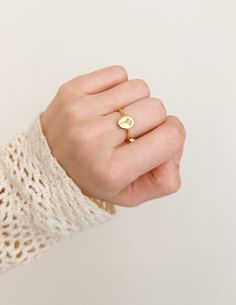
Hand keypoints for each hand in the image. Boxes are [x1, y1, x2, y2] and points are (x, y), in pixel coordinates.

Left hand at [40, 65, 185, 206]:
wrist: (48, 163)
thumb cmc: (92, 177)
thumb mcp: (131, 194)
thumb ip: (165, 180)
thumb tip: (173, 150)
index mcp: (113, 169)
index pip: (170, 136)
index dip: (171, 136)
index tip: (155, 141)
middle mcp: (94, 138)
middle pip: (156, 108)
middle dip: (152, 121)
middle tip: (131, 133)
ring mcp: (81, 111)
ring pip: (139, 88)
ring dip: (135, 103)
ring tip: (117, 119)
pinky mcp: (72, 90)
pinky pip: (118, 73)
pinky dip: (118, 88)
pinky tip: (107, 106)